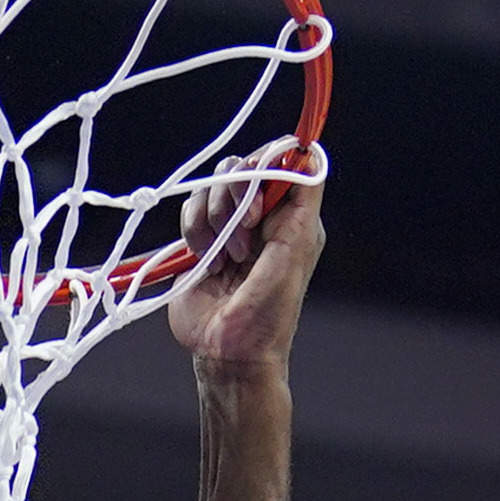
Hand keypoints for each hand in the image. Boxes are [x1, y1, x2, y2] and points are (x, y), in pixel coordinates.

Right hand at [162, 164, 321, 375]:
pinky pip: (191, 208)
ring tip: (225, 257)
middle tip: (243, 232)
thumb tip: (309, 151)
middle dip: (237, 195)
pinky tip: (206, 261)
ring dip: (214, 217)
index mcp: (292, 215)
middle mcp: (262, 215)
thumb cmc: (269, 310)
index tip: (260, 193)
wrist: (226, 349)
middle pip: (244, 165)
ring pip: (214, 184)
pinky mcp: (201, 238)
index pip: (283, 159)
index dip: (268, 163)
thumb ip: (303, 199)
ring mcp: (230, 225)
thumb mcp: (295, 250)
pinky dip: (194, 230)